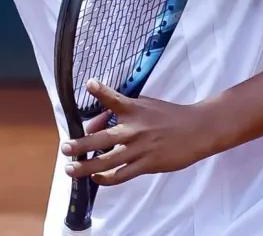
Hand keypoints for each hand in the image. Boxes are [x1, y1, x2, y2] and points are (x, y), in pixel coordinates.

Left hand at [60, 79, 218, 186]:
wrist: (197, 130)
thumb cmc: (168, 115)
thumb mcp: (145, 105)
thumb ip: (120, 111)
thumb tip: (94, 124)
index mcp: (134, 109)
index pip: (114, 99)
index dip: (101, 90)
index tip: (90, 84)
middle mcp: (135, 129)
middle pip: (103, 138)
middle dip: (81, 143)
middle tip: (65, 147)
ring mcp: (141, 148)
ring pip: (108, 161)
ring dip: (87, 166)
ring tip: (70, 169)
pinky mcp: (148, 164)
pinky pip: (123, 175)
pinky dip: (107, 179)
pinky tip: (96, 178)